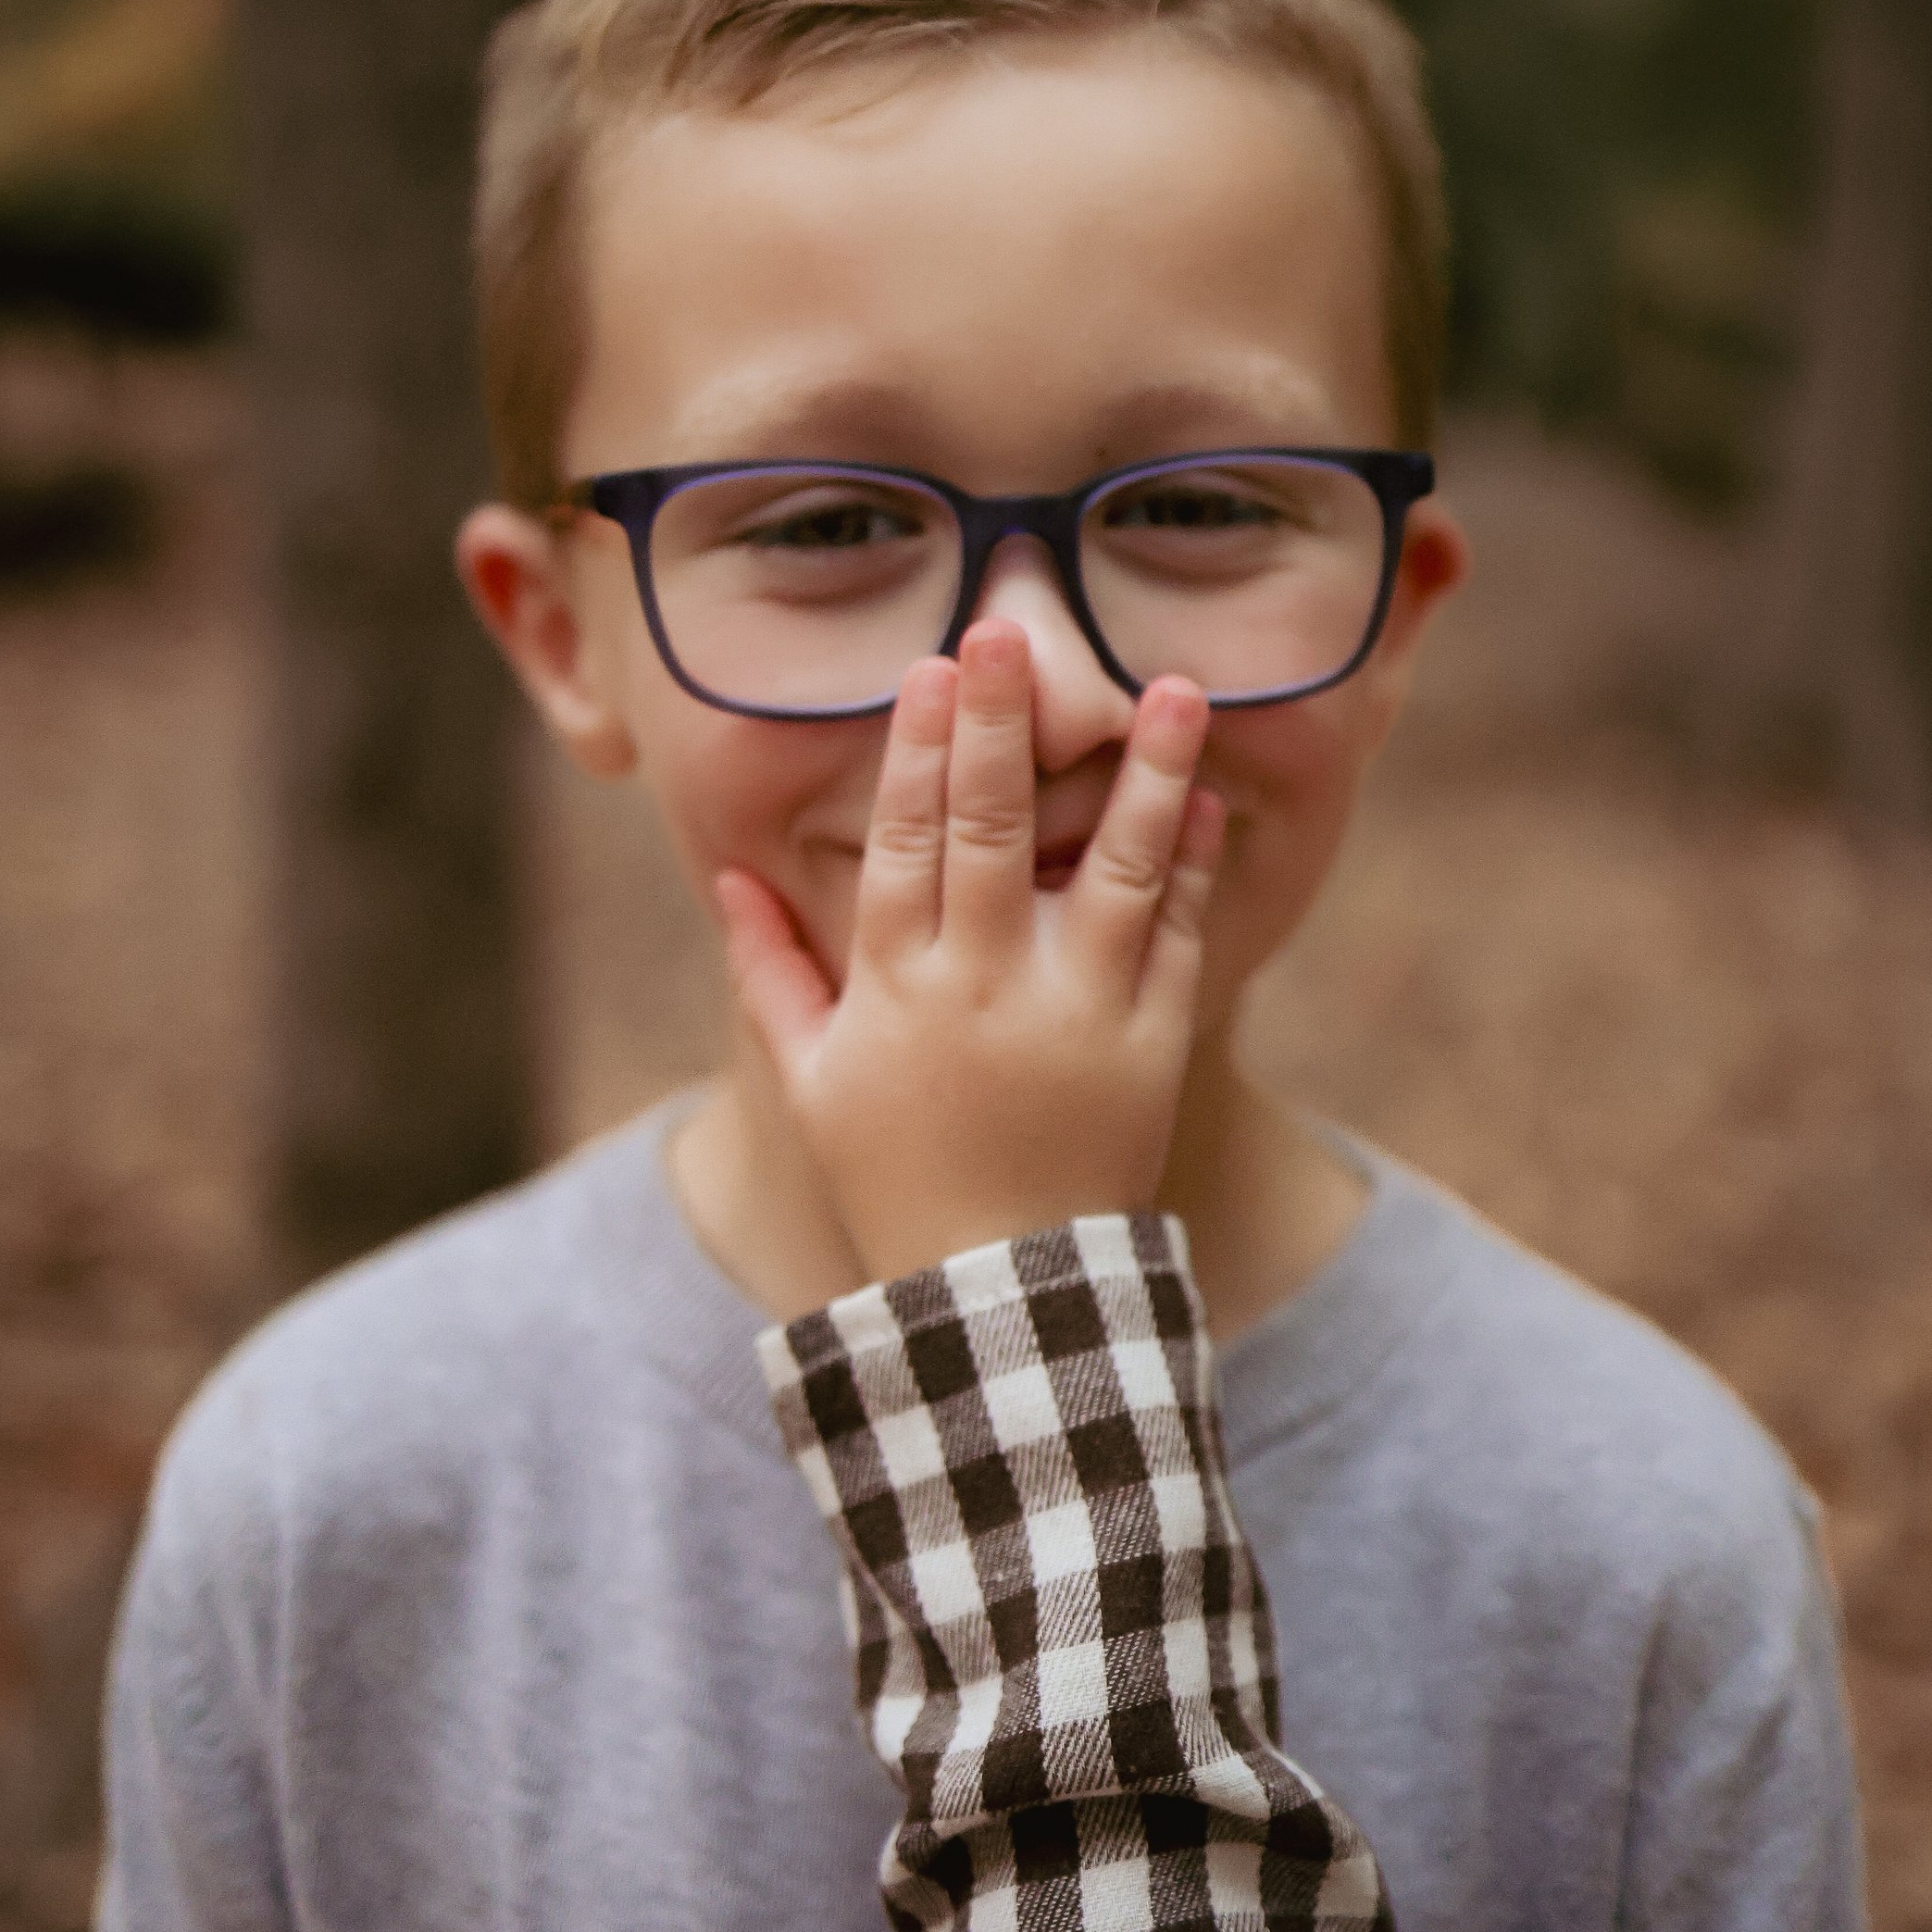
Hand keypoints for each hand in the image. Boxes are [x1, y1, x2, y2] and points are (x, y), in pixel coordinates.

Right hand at [715, 619, 1222, 1283]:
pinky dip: (1191, 862)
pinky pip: (1178, 936)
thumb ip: (769, 974)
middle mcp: (987, 987)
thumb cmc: (896, 1179)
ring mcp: (1079, 1013)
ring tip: (1171, 687)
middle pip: (995, 832)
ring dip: (1144, 772)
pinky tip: (1203, 793)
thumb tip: (728, 879)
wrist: (1004, 1297)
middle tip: (1013, 634)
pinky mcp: (1153, 1044)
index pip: (904, 841)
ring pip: (1115, 868)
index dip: (918, 750)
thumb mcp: (811, 1082)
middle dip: (1002, 727)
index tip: (932, 668)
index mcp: (897, 987)